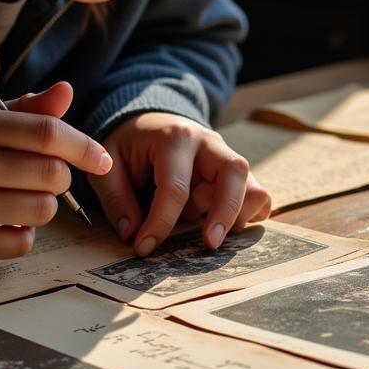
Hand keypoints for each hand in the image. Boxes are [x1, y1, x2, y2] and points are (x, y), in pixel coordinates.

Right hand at [0, 82, 111, 261]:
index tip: (102, 159)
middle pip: (52, 175)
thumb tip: (67, 91)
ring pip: (43, 210)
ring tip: (18, 198)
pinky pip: (23, 243)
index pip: (48, 133)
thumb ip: (29, 110)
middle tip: (46, 178)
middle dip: (62, 178)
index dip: (85, 147)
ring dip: (44, 206)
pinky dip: (23, 234)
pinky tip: (2, 222)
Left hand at [89, 112, 271, 255]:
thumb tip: (132, 234)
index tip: (144, 248)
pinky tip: (226, 228)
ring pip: (253, 186)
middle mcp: (209, 144)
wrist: (152, 121)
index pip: (176, 187)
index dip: (161, 223)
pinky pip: (259, 194)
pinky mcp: (237, 172)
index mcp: (175, 138)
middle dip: (223, 214)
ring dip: (236, 216)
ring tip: (209, 232)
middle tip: (208, 244)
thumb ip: (117, 198)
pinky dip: (250, 216)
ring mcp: (228, 157)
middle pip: (233, 175)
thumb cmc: (131, 146)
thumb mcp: (110, 164)